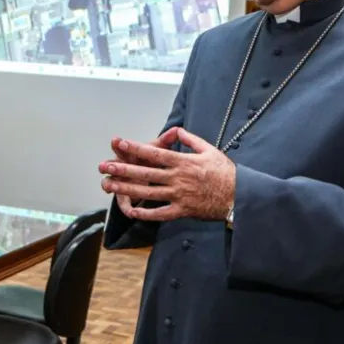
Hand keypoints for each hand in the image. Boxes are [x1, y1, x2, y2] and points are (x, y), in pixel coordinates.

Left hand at [100, 128, 235, 221]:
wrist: (239, 196)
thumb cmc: (225, 172)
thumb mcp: (209, 150)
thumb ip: (191, 140)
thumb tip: (177, 130)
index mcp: (183, 161)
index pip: (154, 153)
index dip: (135, 148)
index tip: (120, 143)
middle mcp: (177, 178)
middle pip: (145, 172)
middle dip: (122, 169)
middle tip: (104, 166)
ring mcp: (179, 195)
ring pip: (148, 192)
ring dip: (126, 189)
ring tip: (109, 186)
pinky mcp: (183, 210)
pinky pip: (161, 213)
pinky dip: (146, 213)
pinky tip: (132, 212)